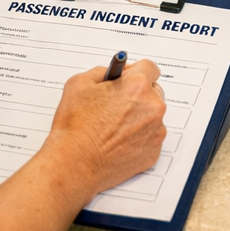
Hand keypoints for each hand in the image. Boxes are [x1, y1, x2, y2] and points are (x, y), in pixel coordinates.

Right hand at [49, 58, 165, 193]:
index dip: (135, 72)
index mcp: (137, 86)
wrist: (74, 163)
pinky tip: (118, 141)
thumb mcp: (80, 82)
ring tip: (114, 126)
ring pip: (152, 116)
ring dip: (139, 117)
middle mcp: (152, 107)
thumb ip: (103, 71)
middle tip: (117, 104)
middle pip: (153, 92)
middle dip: (138, 94)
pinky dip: (139, 137)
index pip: (150, 68)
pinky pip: (150, 137)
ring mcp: (155, 131)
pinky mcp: (153, 152)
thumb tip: (114, 73)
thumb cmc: (76, 127)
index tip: (128, 78)